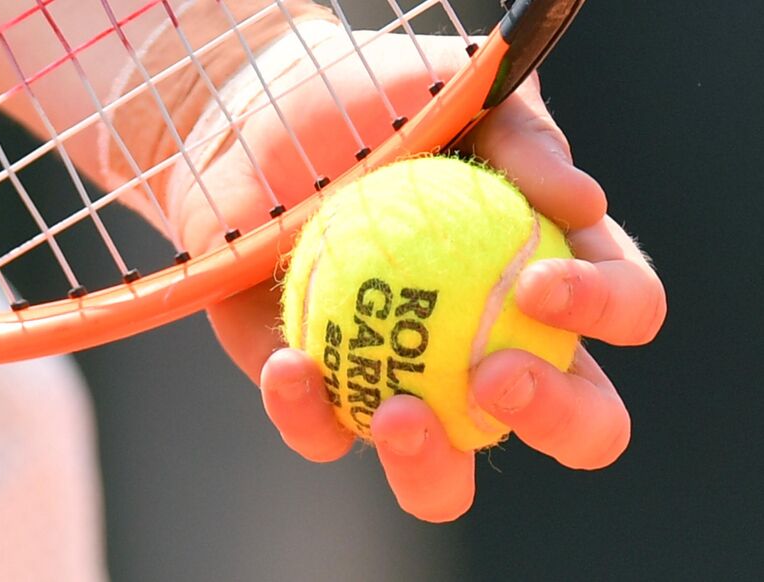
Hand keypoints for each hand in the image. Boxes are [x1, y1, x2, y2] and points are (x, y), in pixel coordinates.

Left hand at [173, 33, 665, 521]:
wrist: (258, 122)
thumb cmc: (374, 104)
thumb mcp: (458, 93)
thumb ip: (523, 136)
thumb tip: (583, 200)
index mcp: (551, 274)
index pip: (622, 310)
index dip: (603, 310)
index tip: (535, 282)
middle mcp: (493, 346)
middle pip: (574, 424)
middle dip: (556, 417)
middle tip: (494, 376)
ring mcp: (410, 385)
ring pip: (443, 479)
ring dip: (430, 465)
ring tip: (396, 414)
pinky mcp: (324, 402)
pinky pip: (324, 436)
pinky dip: (307, 414)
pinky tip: (289, 364)